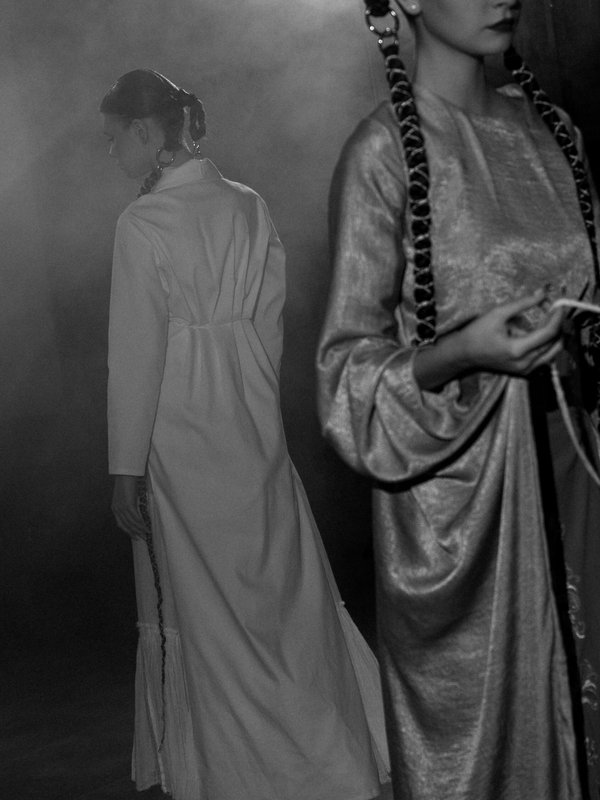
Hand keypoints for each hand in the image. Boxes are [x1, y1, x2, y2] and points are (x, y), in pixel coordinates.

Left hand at [111, 474, 148, 539]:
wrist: (126, 472)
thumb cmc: (127, 481)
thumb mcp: (126, 494)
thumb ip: (129, 502)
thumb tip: (137, 507)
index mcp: (115, 507)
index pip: (121, 523)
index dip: (128, 531)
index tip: (134, 535)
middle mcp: (117, 509)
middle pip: (126, 525)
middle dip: (134, 533)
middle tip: (142, 538)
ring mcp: (122, 507)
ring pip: (131, 523)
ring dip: (139, 529)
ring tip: (146, 533)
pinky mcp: (128, 504)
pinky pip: (135, 517)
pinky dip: (141, 523)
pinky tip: (145, 526)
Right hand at [414, 290, 564, 390]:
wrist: (463, 355)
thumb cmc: (476, 334)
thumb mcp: (497, 313)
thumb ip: (522, 303)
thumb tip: (542, 293)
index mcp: (517, 349)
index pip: (549, 333)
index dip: (557, 316)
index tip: (558, 304)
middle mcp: (524, 363)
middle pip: (554, 342)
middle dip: (557, 324)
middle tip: (552, 309)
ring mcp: (525, 370)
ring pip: (553, 352)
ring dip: (554, 335)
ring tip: (548, 319)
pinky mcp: (524, 372)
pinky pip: (545, 358)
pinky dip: (547, 344)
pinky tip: (540, 332)